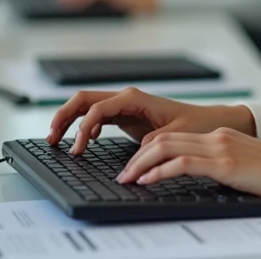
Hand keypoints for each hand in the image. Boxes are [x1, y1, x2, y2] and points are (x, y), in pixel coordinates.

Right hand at [46, 88, 255, 152]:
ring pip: (87, 106)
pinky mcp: (126, 116)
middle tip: (50, 138)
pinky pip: (97, 116)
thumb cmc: (196, 125)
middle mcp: (126, 98)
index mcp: (135, 98)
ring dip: (69, 120)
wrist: (210, 123)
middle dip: (63, 116)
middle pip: (84, 99)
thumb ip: (150, 145)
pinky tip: (84, 143)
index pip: (97, 107)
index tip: (78, 149)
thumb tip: (132, 162)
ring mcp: (125, 106)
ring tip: (56, 140)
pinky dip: (84, 126)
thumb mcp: (173, 136)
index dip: (82, 127)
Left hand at [118, 129, 260, 203]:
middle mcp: (216, 136)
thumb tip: (200, 179)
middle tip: (122, 175)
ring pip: (167, 147)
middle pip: (163, 138)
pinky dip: (159, 172)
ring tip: (127, 179)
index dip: (148, 151)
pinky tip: (147, 181)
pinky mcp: (224, 163)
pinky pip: (182, 163)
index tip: (134, 167)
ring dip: (141, 164)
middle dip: (136, 157)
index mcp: (219, 136)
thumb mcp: (243, 166)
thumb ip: (221, 166)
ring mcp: (219, 148)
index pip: (174, 136)